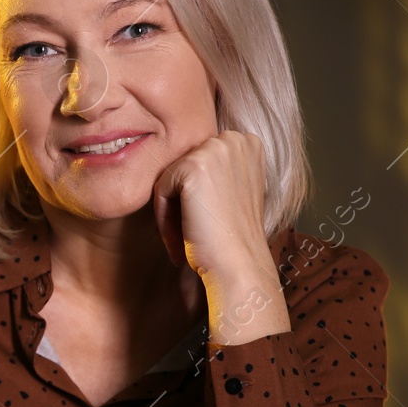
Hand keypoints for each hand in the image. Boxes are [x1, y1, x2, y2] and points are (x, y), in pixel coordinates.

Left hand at [151, 130, 288, 344]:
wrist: (239, 266)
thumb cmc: (233, 238)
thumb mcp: (232, 192)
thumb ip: (215, 171)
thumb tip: (183, 170)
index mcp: (248, 143)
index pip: (198, 161)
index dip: (196, 197)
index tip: (202, 224)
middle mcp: (235, 140)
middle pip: (183, 167)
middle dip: (181, 202)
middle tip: (191, 235)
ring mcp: (216, 150)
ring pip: (170, 178)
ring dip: (171, 211)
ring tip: (185, 238)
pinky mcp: (195, 166)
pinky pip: (160, 189)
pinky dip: (163, 218)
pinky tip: (180, 240)